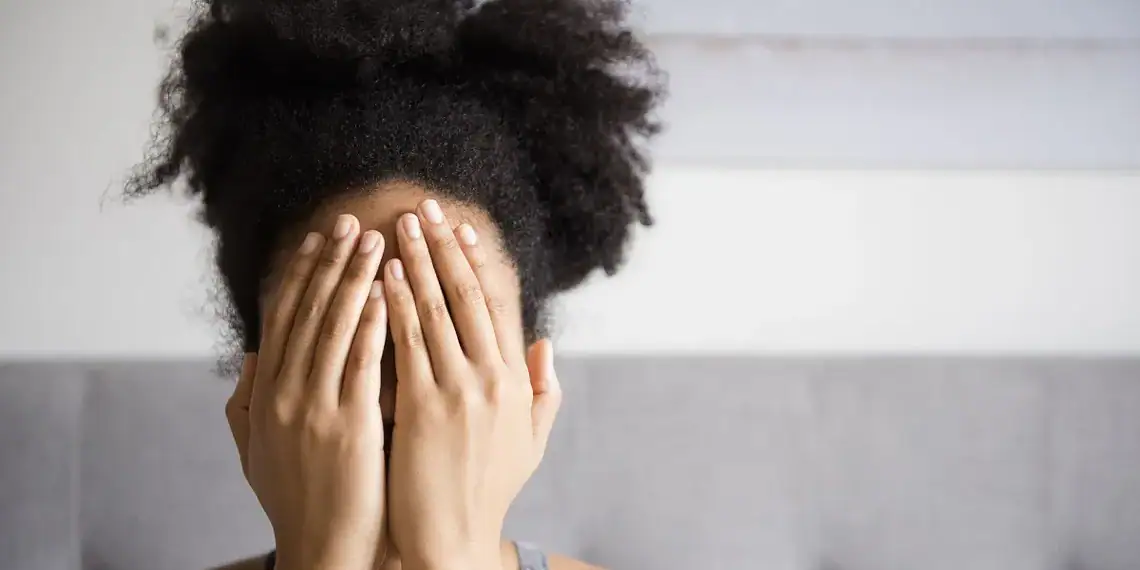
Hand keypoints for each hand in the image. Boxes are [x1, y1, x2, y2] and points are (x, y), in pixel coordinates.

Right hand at [225, 215, 389, 569]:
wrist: (321, 549)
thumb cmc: (296, 500)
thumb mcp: (255, 450)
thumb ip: (246, 401)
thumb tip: (250, 356)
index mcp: (265, 394)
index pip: (284, 318)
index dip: (302, 274)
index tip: (320, 239)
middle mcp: (284, 393)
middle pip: (309, 312)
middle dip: (331, 262)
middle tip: (351, 220)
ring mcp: (314, 408)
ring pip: (335, 327)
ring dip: (355, 277)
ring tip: (374, 238)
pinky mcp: (348, 425)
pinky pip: (362, 362)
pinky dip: (372, 322)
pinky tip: (385, 290)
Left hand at [383, 200, 561, 569]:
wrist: (454, 540)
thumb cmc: (488, 493)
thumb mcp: (530, 441)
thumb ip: (543, 391)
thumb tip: (543, 345)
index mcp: (517, 382)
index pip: (498, 305)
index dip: (477, 262)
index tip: (460, 228)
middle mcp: (493, 378)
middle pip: (467, 296)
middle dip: (443, 247)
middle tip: (424, 207)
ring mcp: (459, 391)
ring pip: (435, 311)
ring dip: (414, 264)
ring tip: (397, 227)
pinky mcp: (422, 407)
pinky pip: (406, 344)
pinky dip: (394, 305)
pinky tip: (380, 277)